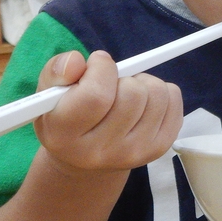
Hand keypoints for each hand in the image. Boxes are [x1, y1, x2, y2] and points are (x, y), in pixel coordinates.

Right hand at [33, 50, 183, 173]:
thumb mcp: (48, 94)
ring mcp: (133, 153)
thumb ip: (56, 72)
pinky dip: (163, 91)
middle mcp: (100, 151)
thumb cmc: (65, 116)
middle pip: (132, 95)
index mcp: (65, 136)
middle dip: (123, 77)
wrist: (85, 159)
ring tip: (126, 92)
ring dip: (143, 82)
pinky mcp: (158, 149)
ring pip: (157, 94)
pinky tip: (143, 102)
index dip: (101, 70)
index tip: (98, 64)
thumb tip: (77, 61)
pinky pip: (174, 100)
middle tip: (112, 83)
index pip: (95, 96)